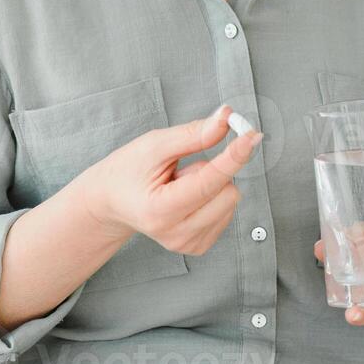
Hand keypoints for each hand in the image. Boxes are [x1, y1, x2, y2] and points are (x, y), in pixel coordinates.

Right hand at [83, 103, 261, 255]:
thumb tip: (228, 118)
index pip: (209, 182)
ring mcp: (188, 244)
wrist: (111, 202)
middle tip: (182, 169)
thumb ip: (193, 134)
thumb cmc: (129, 170)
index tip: (252, 136)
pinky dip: (212, 197)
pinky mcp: (198, 246)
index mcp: (160, 210)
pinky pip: (227, 211)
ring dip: (212, 184)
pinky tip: (186, 197)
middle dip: (213, 170)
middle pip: (228, 192)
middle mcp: (176, 234)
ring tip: (179, 184)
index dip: (233, 156)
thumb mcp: (154, 145)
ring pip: (231, 201)